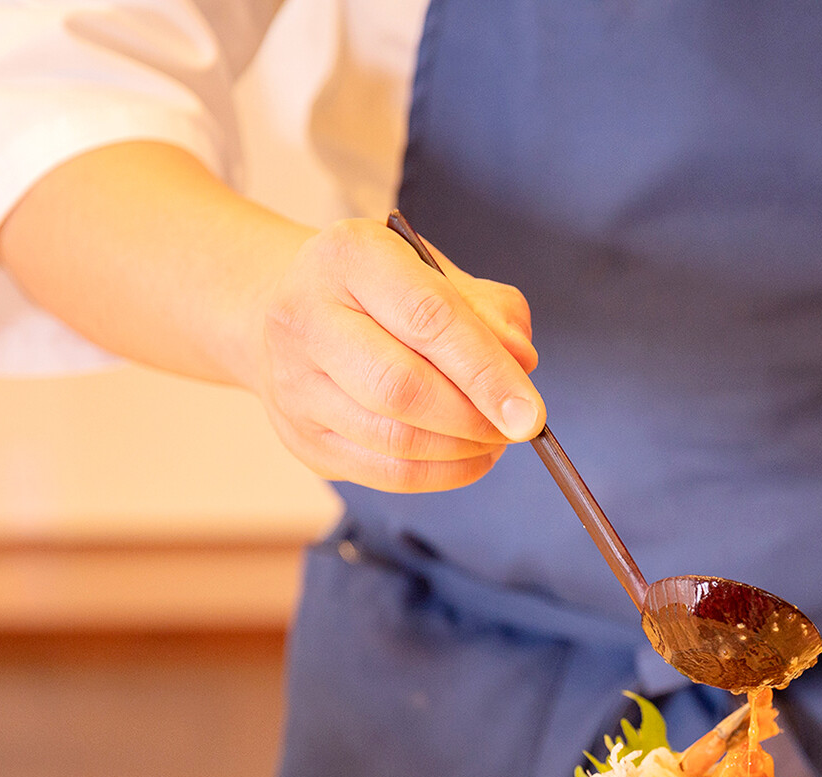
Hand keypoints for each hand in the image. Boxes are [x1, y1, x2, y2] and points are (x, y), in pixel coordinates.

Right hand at [252, 218, 543, 491]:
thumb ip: (489, 310)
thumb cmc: (381, 289)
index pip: (428, 319)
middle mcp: (306, 317)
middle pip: (401, 388)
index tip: (531, 413)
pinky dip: (440, 474)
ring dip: (461, 450)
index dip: (487, 372)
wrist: (289, 306)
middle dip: (474, 418)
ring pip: (393, 440)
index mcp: (349, 256)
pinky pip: (383, 473)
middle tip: (517, 427)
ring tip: (494, 439)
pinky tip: (466, 456)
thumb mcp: (437, 272)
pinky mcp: (301, 435)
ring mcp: (295, 382)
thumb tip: (521, 363)